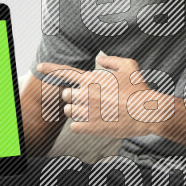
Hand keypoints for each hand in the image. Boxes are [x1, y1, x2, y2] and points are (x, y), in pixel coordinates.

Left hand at [36, 55, 171, 137]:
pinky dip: (82, 126)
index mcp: (91, 78)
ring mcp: (86, 111)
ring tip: (96, 112)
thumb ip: (111, 60)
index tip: (39, 67)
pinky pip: (74, 126)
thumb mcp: (129, 66)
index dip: (50, 68)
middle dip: (76, 97)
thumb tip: (99, 58)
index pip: (65, 71)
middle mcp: (85, 93)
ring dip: (78, 112)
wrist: (146, 112)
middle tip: (92, 101)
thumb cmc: (139, 88)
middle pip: (66, 95)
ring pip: (69, 111)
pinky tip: (96, 123)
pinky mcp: (89, 127)